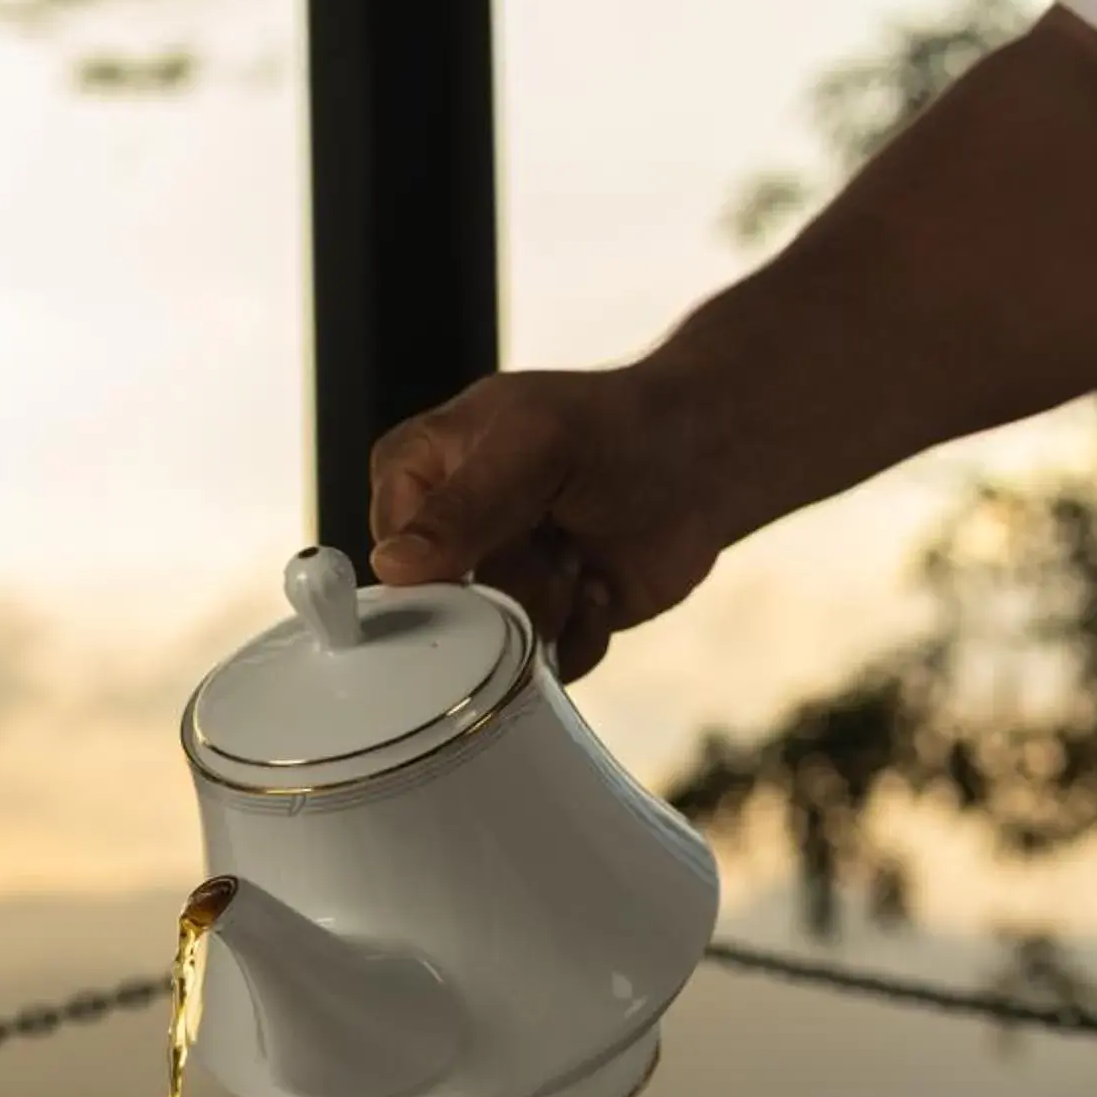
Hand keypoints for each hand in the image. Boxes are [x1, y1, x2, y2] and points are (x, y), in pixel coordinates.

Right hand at [367, 367, 728, 680]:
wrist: (707, 463)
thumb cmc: (618, 427)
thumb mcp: (534, 445)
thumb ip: (462, 505)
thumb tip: (395, 565)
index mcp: (415, 474)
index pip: (389, 554)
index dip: (439, 569)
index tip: (492, 547)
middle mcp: (444, 536)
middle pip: (438, 612)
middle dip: (508, 588)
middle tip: (553, 542)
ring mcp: (491, 585)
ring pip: (490, 647)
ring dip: (549, 607)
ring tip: (580, 555)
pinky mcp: (538, 626)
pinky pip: (537, 669)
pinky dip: (580, 635)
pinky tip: (599, 585)